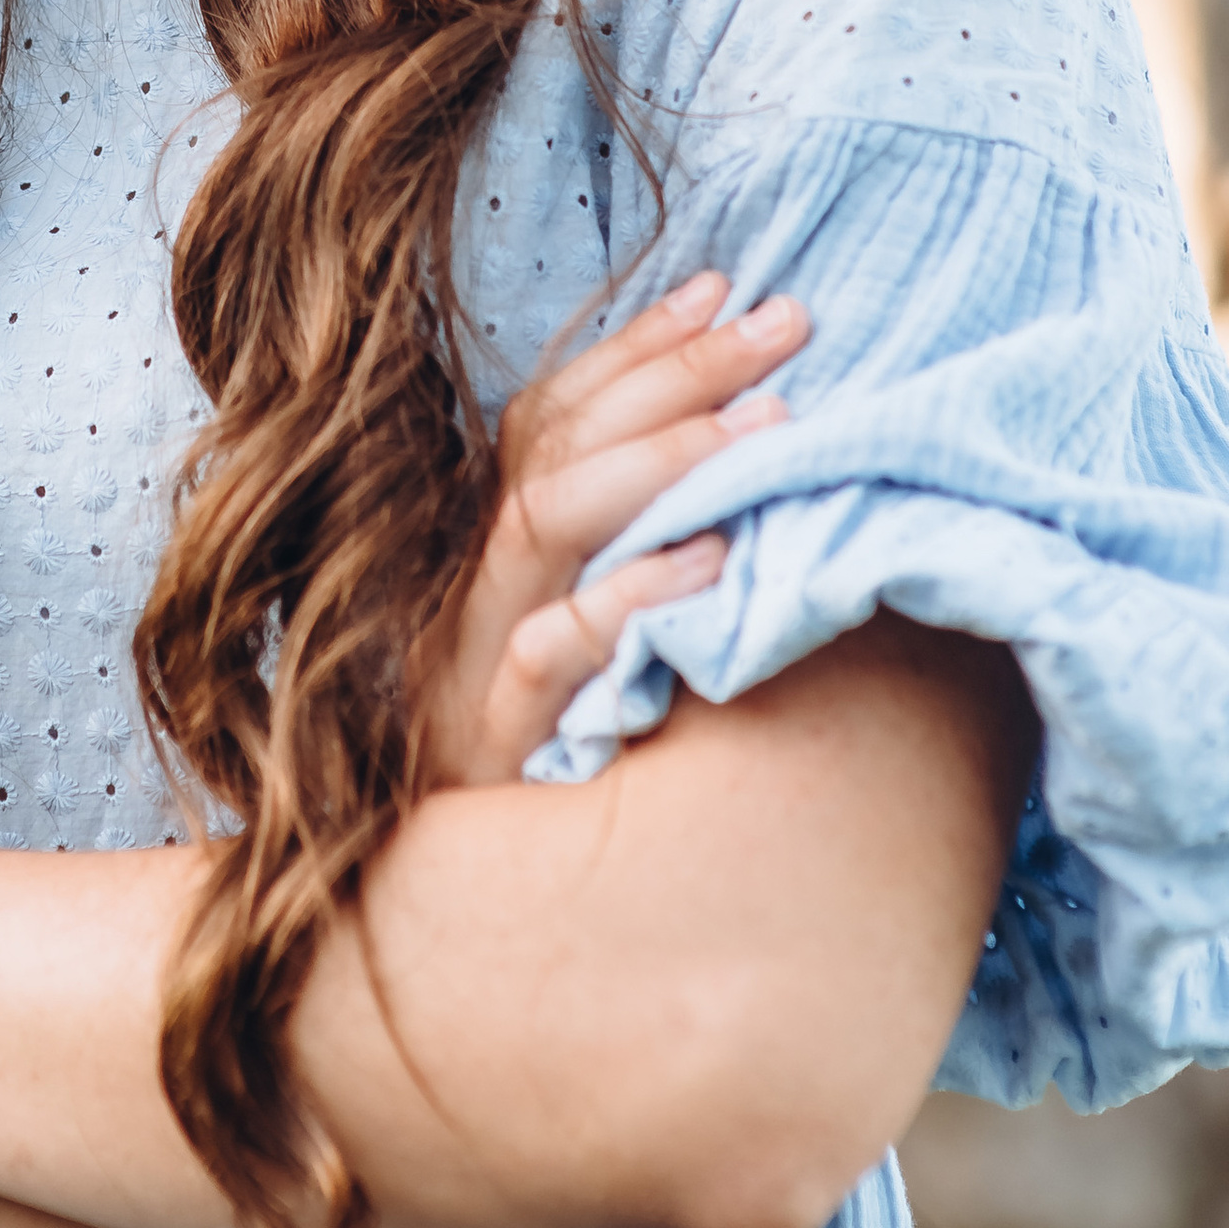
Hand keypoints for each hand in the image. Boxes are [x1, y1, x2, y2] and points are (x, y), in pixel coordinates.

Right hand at [417, 270, 808, 788]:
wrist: (441, 942)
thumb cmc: (547, 791)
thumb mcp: (587, 669)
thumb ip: (630, 575)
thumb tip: (751, 482)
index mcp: (491, 562)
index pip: (549, 419)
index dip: (633, 348)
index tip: (721, 285)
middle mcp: (473, 594)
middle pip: (557, 447)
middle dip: (674, 374)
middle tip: (787, 325)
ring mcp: (473, 664)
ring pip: (543, 522)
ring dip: (662, 461)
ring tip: (768, 425)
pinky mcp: (490, 746)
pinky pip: (549, 652)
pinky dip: (631, 598)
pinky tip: (718, 564)